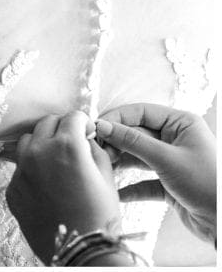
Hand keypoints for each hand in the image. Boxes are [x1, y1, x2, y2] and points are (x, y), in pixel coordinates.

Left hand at [6, 111, 120, 263]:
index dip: (83, 123)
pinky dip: (33, 169)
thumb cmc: (100, 215)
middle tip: (72, 144)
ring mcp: (21, 169)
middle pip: (46, 123)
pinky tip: (47, 185)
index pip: (72, 116)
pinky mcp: (12, 187)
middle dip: (61, 129)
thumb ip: (94, 149)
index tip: (86, 132)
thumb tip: (85, 137)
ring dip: (42, 144)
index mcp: (67, 145)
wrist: (79, 250)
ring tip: (56, 162)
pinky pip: (20, 167)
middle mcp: (39, 152)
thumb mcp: (107, 177)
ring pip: (28, 141)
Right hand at [96, 103, 215, 243]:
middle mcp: (176, 139)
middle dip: (116, 142)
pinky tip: (117, 192)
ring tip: (103, 167)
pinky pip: (143, 181)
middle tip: (97, 150)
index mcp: (181, 124)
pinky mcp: (169, 184)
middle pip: (136, 134)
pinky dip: (130, 187)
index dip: (117, 118)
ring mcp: (171, 162)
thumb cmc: (207, 184)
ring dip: (120, 163)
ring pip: (137, 157)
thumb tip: (103, 126)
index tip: (96, 128)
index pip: (141, 112)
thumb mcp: (167, 158)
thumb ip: (132, 141)